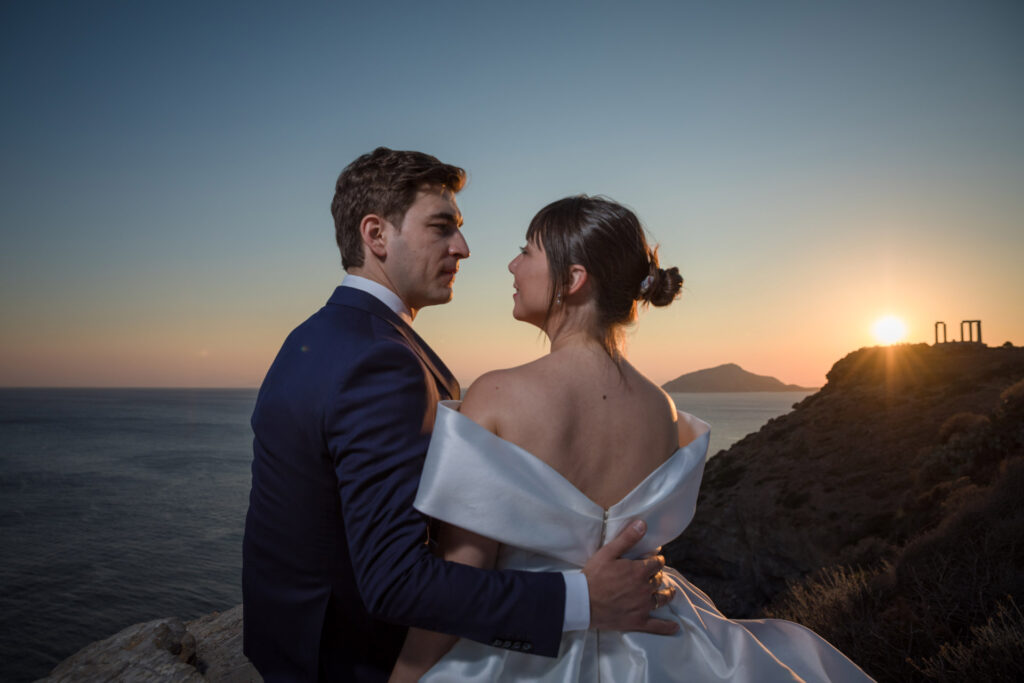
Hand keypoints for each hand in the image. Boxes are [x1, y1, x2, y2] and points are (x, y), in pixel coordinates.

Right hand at [582, 519, 678, 633]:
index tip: (655, 560)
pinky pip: (657, 626)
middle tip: (653, 574)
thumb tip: (643, 524)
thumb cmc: (593, 576)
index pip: (656, 563)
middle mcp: (645, 589)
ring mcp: (642, 607)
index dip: (656, 560)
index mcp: (639, 571)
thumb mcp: (608, 552)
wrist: (582, 602)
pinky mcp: (637, 622)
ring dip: (667, 594)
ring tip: (669, 592)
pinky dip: (667, 627)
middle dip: (657, 575)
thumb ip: (627, 538)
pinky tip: (674, 627)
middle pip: (658, 580)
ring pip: (661, 599)